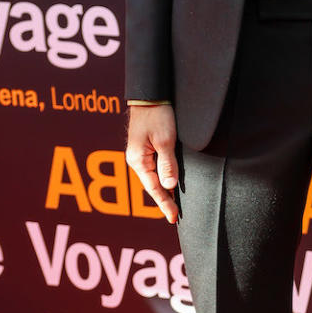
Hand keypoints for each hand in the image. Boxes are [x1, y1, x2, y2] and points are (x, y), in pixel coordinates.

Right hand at [126, 104, 179, 223]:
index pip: (154, 188)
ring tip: (173, 205)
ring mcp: (140, 154)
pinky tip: (168, 185)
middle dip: (163, 200)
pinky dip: (161, 178)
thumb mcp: (165, 140)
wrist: (150, 94)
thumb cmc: (157, 114)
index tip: (173, 218)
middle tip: (175, 216)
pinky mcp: (145, 148)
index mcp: (138, 160)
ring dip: (163, 191)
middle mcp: (136, 159)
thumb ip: (167, 164)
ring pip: (152, 177)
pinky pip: (154, 168)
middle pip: (151, 185)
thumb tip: (169, 187)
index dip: (165, 203)